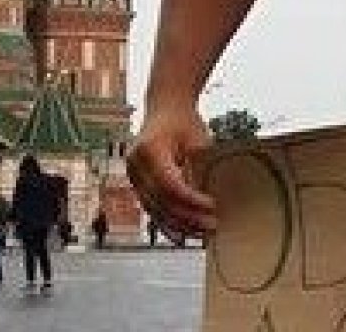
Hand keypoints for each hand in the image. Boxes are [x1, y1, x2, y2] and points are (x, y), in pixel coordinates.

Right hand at [127, 107, 216, 242]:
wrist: (165, 108)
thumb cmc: (185, 121)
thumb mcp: (197, 139)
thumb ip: (200, 167)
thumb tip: (211, 200)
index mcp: (149, 150)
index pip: (169, 184)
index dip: (191, 200)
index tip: (212, 206)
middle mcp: (136, 165)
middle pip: (161, 201)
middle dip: (187, 218)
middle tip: (212, 226)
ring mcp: (133, 176)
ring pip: (154, 210)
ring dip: (179, 226)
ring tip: (202, 235)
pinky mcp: (137, 184)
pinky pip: (151, 209)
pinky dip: (167, 224)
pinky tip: (183, 236)